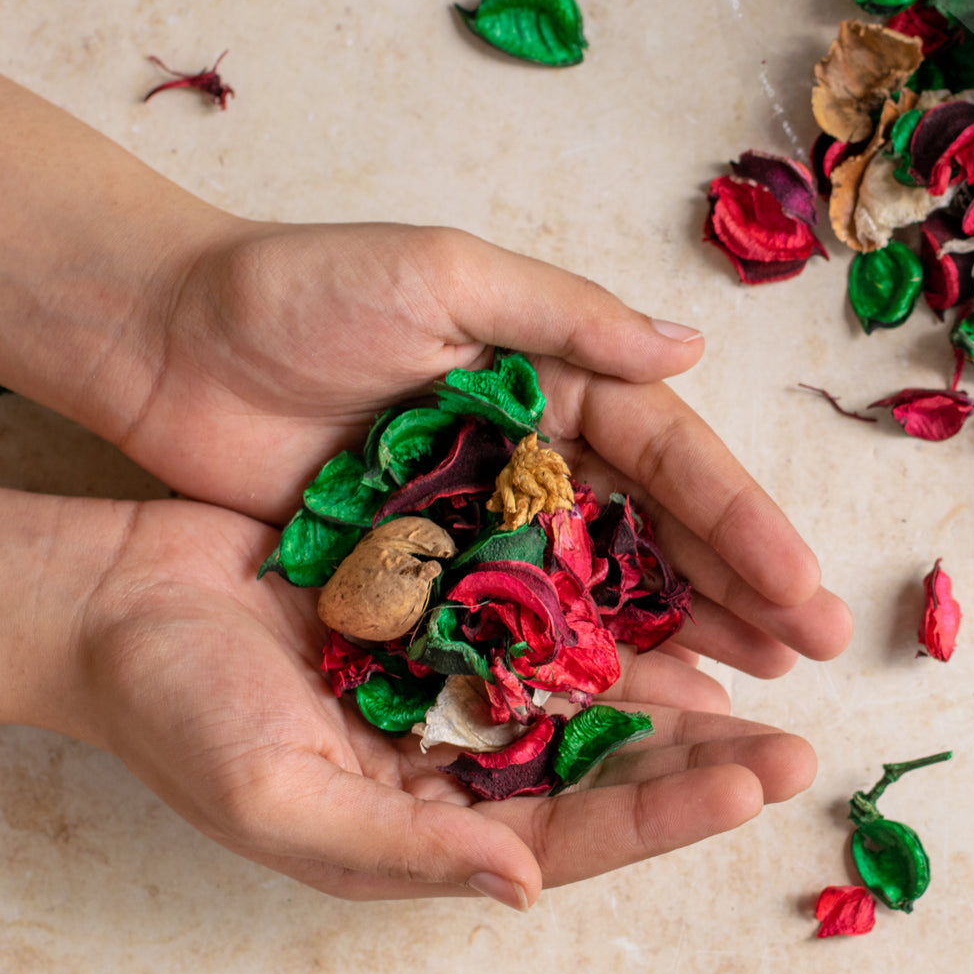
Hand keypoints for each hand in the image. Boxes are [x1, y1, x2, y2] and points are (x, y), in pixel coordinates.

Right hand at [79, 494, 817, 907]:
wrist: (120, 601)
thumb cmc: (178, 712)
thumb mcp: (282, 800)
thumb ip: (406, 853)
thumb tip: (526, 889)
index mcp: (420, 826)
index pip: (566, 836)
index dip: (661, 817)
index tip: (752, 784)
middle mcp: (448, 761)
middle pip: (595, 773)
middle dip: (694, 764)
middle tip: (793, 743)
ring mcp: (444, 681)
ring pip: (580, 697)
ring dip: (667, 691)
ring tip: (759, 675)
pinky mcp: (434, 608)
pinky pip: (534, 618)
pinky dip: (597, 614)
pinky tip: (663, 600)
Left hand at [122, 220, 850, 676]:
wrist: (168, 344)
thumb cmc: (299, 294)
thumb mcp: (440, 275)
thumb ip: (565, 317)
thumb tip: (694, 345)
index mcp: (553, 375)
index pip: (670, 454)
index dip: (742, 521)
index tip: (802, 588)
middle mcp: (533, 449)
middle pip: (652, 528)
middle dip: (734, 587)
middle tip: (805, 655)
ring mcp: (480, 515)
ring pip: (596, 583)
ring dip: (673, 632)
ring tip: (746, 689)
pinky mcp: (424, 565)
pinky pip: (513, 618)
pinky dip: (569, 655)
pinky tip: (625, 698)